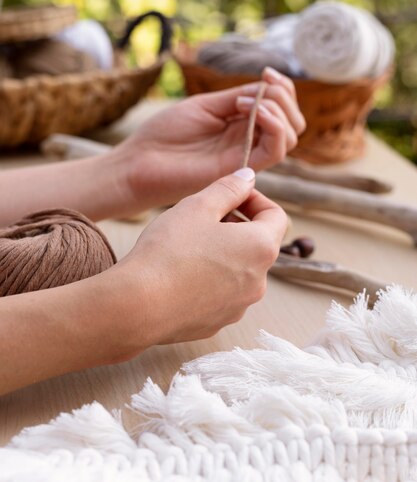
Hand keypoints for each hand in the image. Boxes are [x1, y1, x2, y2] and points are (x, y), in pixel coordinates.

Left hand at [115, 67, 304, 211]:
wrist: (139, 162)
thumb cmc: (165, 134)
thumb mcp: (205, 106)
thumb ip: (237, 99)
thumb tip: (266, 89)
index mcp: (241, 123)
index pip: (279, 107)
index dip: (282, 87)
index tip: (267, 71)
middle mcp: (248, 140)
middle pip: (292, 122)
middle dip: (285, 97)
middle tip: (263, 85)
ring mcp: (246, 155)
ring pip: (290, 137)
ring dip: (280, 110)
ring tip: (250, 102)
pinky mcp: (240, 169)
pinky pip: (275, 151)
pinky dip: (275, 127)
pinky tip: (254, 111)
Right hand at [116, 169, 286, 349]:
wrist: (138, 306)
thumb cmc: (169, 251)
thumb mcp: (199, 206)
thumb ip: (229, 188)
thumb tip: (248, 178)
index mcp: (261, 248)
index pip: (276, 215)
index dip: (254, 199)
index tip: (230, 195)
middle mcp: (259, 281)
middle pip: (257, 243)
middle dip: (236, 225)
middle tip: (203, 217)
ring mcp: (239, 306)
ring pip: (239, 269)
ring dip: (223, 252)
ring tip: (188, 245)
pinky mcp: (217, 322)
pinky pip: (221, 293)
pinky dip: (209, 279)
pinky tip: (180, 273)